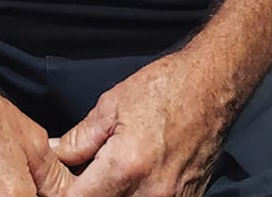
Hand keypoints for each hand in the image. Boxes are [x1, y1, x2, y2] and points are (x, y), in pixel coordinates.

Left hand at [54, 52, 226, 196]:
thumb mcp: (112, 104)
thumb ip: (81, 137)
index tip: (60, 182)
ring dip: (112, 195)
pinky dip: (137, 196)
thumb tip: (57, 154)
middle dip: (89, 193)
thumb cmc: (167, 88)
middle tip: (84, 176)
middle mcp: (150, 193)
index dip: (62, 192)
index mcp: (126, 167)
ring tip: (109, 175)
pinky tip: (133, 178)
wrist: (214, 87)